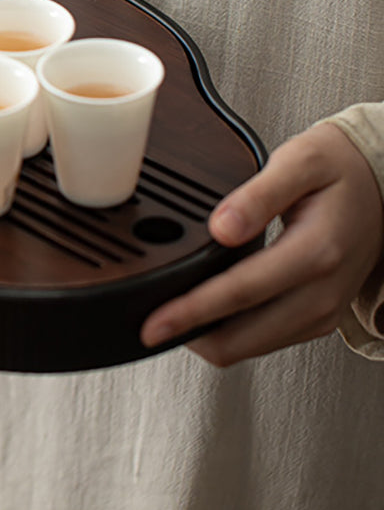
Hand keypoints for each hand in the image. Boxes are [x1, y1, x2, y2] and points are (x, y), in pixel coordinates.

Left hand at [140, 122, 383, 365]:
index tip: (154, 322)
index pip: (240, 293)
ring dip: (209, 337)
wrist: (383, 185)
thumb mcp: (300, 162)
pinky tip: (208, 312)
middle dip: (191, 335)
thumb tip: (221, 227)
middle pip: (242, 339)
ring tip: (171, 316)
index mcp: (315, 252)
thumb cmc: (339, 171)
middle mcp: (321, 292)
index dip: (191, 310)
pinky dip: (232, 333)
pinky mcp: (317, 319)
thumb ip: (257, 195)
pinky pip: (266, 341)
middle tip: (148, 325)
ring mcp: (321, 311)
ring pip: (251, 348)